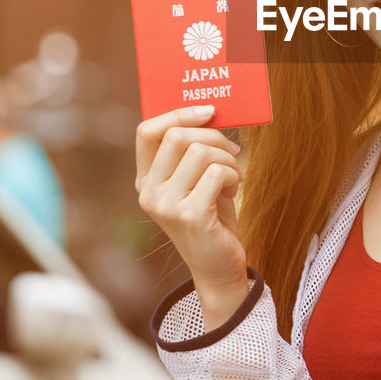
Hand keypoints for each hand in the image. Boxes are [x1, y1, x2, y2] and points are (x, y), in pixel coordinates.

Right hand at [135, 105, 250, 324]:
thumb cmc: (212, 218)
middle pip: (177, 135)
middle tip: (232, 152)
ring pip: (200, 152)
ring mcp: (166, 205)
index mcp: (145, 180)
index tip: (209, 112)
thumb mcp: (196, 181)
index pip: (147, 131)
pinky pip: (217, 173)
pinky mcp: (190, 216)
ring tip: (235, 176)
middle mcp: (149, 192)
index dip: (178, 114)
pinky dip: (234, 175)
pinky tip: (235, 190)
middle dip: (214, 137)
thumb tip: (211, 113)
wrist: (219, 267)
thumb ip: (193, 152)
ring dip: (227, 159)